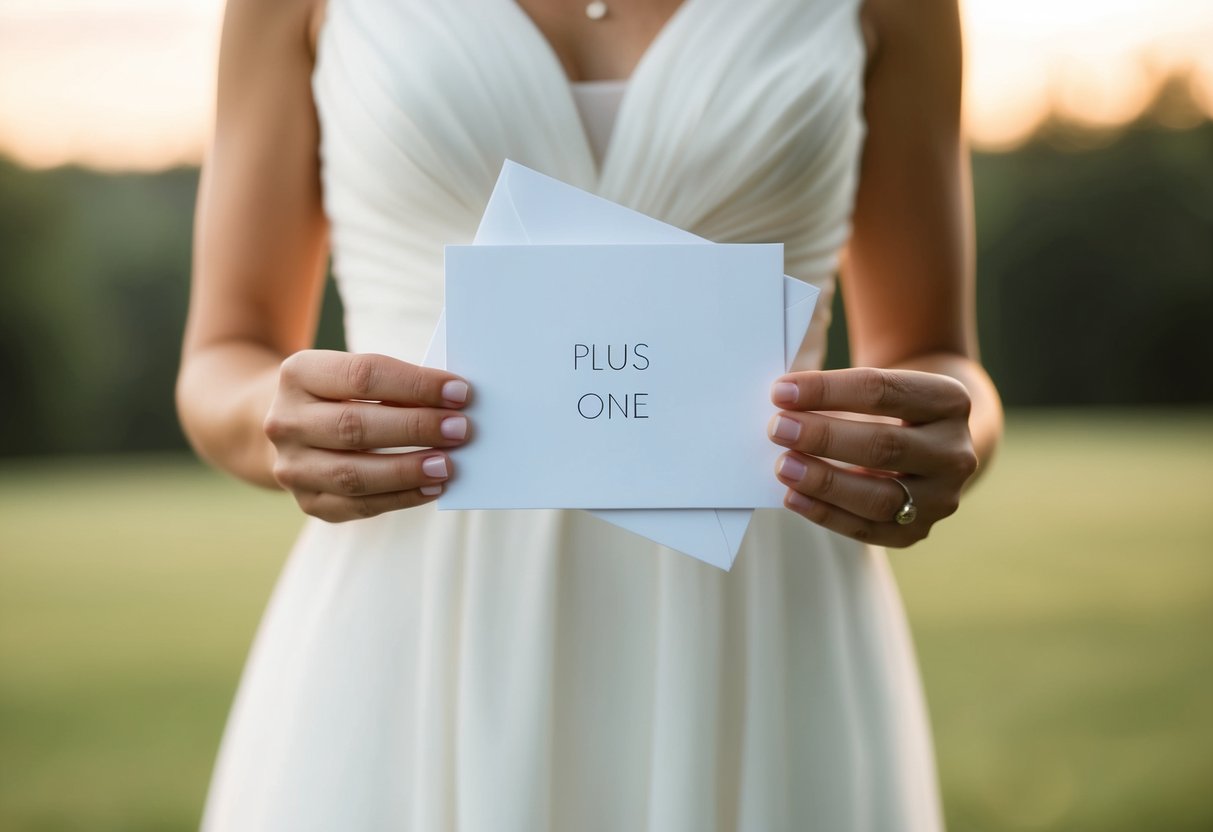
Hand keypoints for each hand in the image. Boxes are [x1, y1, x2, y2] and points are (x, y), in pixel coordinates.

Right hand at [263, 350, 471, 521]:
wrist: (295, 427)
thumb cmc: (345, 395)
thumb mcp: (355, 376)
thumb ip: (397, 385)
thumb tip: (454, 404)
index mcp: (298, 373)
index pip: (363, 375)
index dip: (415, 384)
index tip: (460, 391)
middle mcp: (286, 420)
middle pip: (355, 426)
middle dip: (415, 428)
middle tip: (460, 429)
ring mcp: (292, 466)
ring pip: (354, 473)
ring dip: (407, 470)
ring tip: (448, 465)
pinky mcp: (308, 501)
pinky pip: (358, 505)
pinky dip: (400, 497)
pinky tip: (431, 487)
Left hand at [767, 368, 977, 546]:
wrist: (929, 440)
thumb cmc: (890, 406)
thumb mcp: (881, 382)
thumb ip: (837, 387)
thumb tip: (783, 399)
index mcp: (949, 400)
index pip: (883, 392)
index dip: (828, 390)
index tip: (782, 391)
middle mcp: (954, 451)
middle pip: (885, 446)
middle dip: (824, 437)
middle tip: (778, 428)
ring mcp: (941, 497)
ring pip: (879, 497)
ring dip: (824, 482)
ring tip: (783, 466)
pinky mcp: (917, 530)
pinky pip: (868, 529)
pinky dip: (826, 514)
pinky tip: (794, 496)